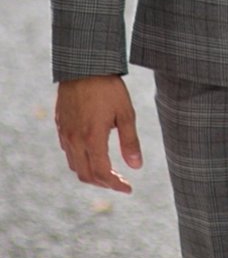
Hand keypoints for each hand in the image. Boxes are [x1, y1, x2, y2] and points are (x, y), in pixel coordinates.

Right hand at [55, 76, 141, 193]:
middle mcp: (74, 140)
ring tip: (110, 172)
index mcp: (92, 138)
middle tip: (121, 183)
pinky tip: (95, 156)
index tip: (128, 189)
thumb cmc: (109, 89)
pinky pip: (68, 153)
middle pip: (85, 174)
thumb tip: (136, 167)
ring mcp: (65, 134)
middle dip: (104, 183)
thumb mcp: (126, 114)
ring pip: (74, 165)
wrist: (83, 68)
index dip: (115, 184)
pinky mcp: (61, 127)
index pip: (101, 172)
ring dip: (91, 174)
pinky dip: (81, 161)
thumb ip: (130, 142)